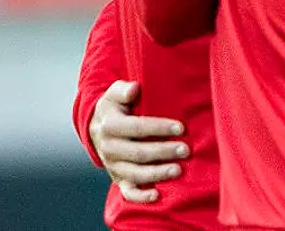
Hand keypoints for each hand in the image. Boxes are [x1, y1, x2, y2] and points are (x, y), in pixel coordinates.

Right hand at [89, 80, 187, 203]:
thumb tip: (134, 89)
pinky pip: (128, 192)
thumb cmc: (115, 107)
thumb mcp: (114, 93)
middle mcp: (109, 149)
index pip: (137, 128)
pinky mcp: (119, 179)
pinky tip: (157, 196)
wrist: (98, 128)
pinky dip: (141, 197)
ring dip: (157, 174)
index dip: (159, 128)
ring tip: (179, 170)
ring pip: (136, 174)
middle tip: (186, 150)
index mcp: (109, 126)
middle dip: (163, 152)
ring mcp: (114, 166)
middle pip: (138, 153)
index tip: (181, 127)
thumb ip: (123, 90)